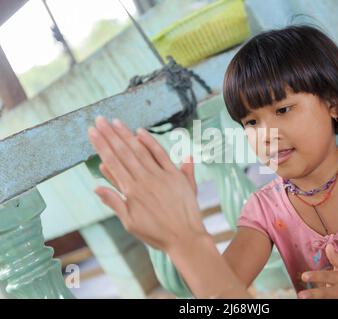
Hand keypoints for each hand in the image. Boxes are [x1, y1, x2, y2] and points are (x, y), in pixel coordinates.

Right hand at [88, 116, 205, 250]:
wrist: (185, 238)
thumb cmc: (156, 233)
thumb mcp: (130, 223)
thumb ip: (114, 202)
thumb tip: (96, 186)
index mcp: (131, 191)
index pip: (113, 162)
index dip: (102, 146)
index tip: (93, 132)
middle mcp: (145, 180)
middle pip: (124, 153)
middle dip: (110, 135)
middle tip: (99, 119)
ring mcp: (161, 176)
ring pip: (140, 151)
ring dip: (126, 135)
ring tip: (115, 121)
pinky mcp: (176, 175)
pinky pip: (162, 155)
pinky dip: (151, 143)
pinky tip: (140, 132)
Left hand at [298, 244, 337, 298]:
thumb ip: (335, 258)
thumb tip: (328, 245)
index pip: (326, 276)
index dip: (315, 276)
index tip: (303, 276)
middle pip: (325, 293)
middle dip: (313, 294)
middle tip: (301, 295)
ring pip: (326, 299)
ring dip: (315, 299)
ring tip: (303, 298)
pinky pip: (329, 302)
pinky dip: (322, 301)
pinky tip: (312, 300)